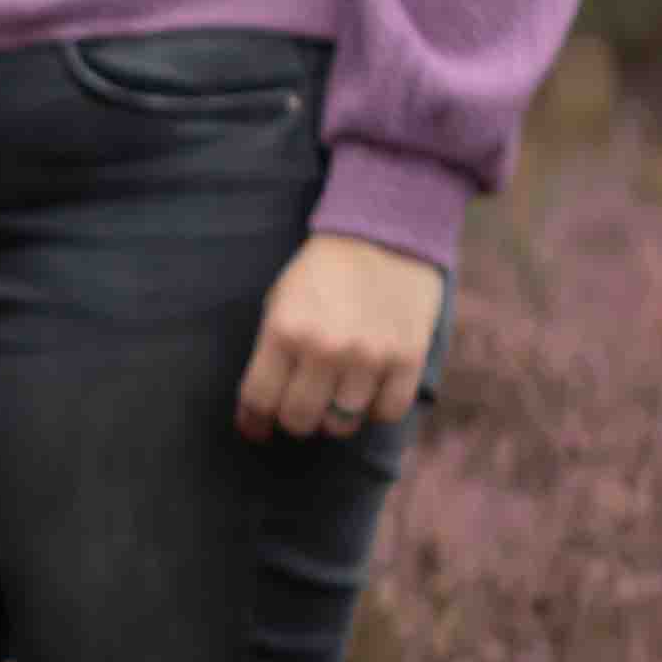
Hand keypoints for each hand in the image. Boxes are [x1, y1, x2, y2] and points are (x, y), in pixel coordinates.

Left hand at [236, 230, 444, 443]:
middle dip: (295, 419)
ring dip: (336, 415)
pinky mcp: (407, 357)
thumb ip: (270, 352)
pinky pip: (387, 413)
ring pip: (342, 424)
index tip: (257, 428)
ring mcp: (369, 356)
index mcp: (285, 330)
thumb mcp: (281, 301)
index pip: (259, 400)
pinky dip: (376, 409)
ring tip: (337, 392)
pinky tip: (370, 389)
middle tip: (301, 406)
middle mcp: (325, 348)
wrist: (384, 232)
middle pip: (299, 420)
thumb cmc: (323, 272)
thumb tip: (260, 409)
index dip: (254, 421)